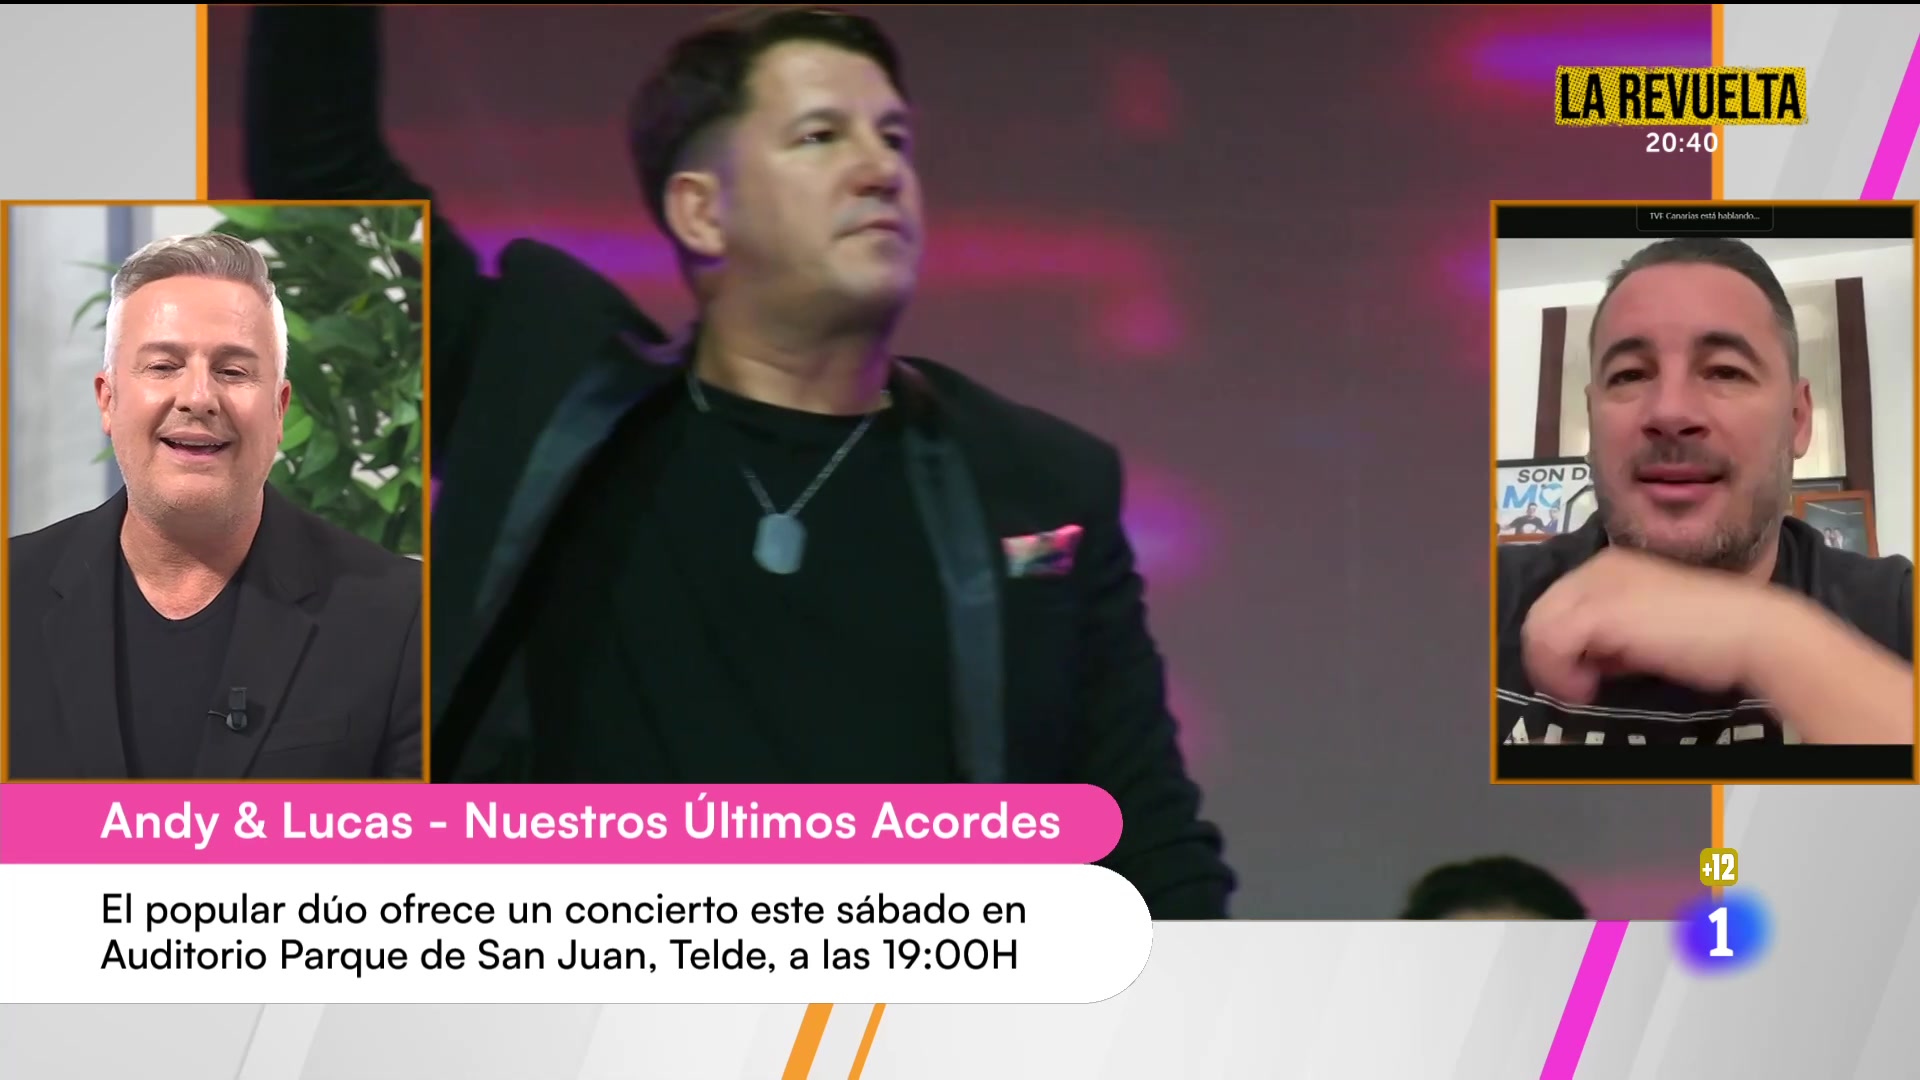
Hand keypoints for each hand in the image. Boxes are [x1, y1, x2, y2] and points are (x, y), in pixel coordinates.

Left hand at [1520, 547, 1777, 703]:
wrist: (1751, 632)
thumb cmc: (1712, 636)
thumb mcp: (1649, 631)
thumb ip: (1613, 639)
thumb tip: (1586, 661)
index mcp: (1611, 568)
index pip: (1560, 605)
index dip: (1567, 644)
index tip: (1592, 670)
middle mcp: (1600, 569)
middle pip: (1543, 614)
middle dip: (1554, 655)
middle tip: (1582, 684)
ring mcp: (1598, 587)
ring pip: (1539, 627)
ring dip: (1553, 666)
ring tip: (1585, 687)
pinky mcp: (1600, 612)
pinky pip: (1550, 642)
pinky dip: (1559, 672)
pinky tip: (1587, 687)